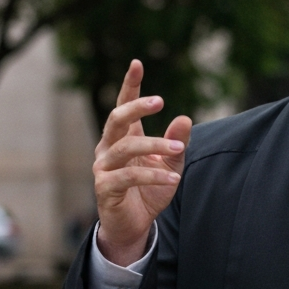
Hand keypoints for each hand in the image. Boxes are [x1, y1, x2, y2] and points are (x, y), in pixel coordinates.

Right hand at [93, 59, 191, 265]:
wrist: (133, 225)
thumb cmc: (149, 191)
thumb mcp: (171, 165)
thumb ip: (176, 143)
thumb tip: (185, 118)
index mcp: (124, 137)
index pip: (124, 105)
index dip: (130, 85)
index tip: (137, 63)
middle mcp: (108, 148)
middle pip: (117, 118)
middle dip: (137, 106)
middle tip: (161, 101)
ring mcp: (103, 167)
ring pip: (126, 147)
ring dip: (155, 146)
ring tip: (179, 151)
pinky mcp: (105, 188)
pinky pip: (129, 177)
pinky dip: (153, 176)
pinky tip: (174, 179)